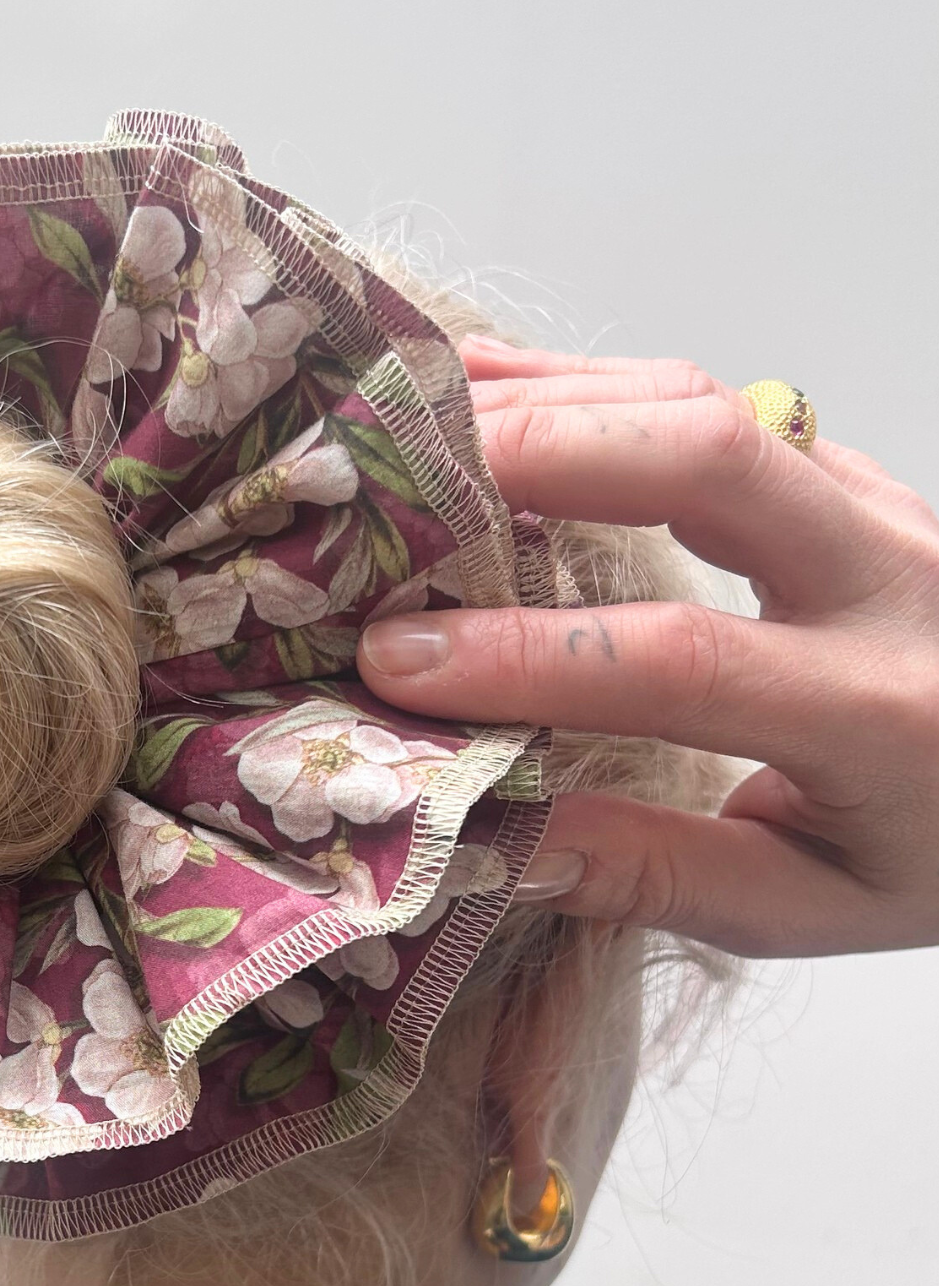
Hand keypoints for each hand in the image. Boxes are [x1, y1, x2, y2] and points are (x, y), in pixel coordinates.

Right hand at [358, 338, 938, 958]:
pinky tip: (486, 387)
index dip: (532, 655)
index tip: (400, 665)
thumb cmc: (935, 846)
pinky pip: (711, 394)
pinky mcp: (844, 467)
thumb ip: (659, 876)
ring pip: (708, 399)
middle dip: (543, 456)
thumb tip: (495, 840)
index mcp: (885, 711)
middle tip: (400, 492)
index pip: (690, 660)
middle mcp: (893, 576)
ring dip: (552, 398)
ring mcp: (874, 499)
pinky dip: (586, 381)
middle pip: (712, 457)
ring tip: (413, 423)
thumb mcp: (810, 904)